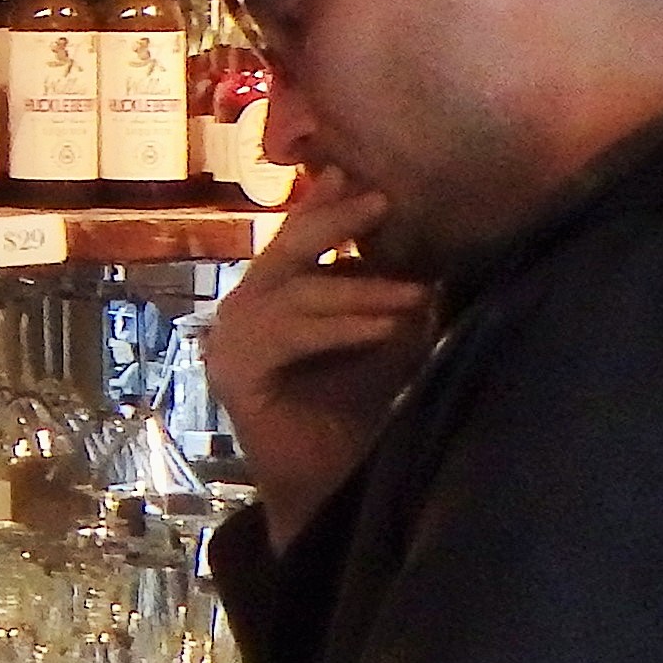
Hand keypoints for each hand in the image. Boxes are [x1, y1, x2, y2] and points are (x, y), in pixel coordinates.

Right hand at [201, 167, 433, 539]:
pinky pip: (287, 333)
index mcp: (274, 298)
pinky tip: (382, 328)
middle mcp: (244, 310)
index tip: (359, 172)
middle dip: (334, 221)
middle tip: (381, 201)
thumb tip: (432, 254)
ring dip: (360, 291)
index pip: (297, 238)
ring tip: (415, 295)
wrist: (330, 490)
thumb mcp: (384, 342)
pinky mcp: (233, 371)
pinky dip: (339, 327)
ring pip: (295, 291)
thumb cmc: (359, 417)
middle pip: (286, 249)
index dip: (325, 204)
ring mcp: (230, 340)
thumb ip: (390, 299)